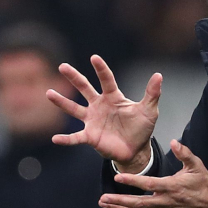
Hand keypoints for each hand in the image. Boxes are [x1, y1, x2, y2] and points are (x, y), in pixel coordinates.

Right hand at [48, 54, 160, 169]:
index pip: (106, 80)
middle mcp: (99, 106)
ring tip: (49, 92)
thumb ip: (152, 94)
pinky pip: (75, 137)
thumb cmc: (141, 128)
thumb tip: (158, 75)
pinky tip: (55, 139)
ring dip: (62, 102)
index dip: (101, 69)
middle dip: (74, 78)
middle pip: (84, 89)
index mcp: (113, 98)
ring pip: (74, 109)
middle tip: (62, 66)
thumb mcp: (149, 111)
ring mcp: (92, 121)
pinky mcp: (90, 137)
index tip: (94, 58)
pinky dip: (66, 139)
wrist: (136, 150)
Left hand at [99, 140, 207, 207]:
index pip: (149, 184)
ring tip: (105, 206)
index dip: (133, 181)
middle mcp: (165, 202)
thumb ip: (184, 153)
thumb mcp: (196, 165)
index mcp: (172, 187)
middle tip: (103, 198)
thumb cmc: (203, 183)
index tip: (118, 177)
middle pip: (138, 204)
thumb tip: (174, 142)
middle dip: (119, 201)